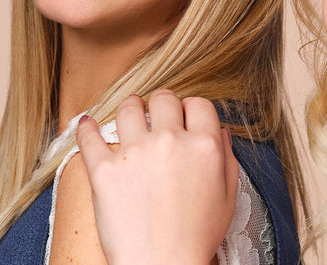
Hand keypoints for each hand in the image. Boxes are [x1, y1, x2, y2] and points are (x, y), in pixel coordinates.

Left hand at [77, 90, 238, 264]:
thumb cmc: (197, 238)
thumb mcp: (229, 196)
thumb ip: (227, 157)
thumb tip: (219, 130)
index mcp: (203, 145)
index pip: (198, 103)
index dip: (192, 108)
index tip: (185, 117)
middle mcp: (170, 141)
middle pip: (164, 99)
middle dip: (163, 103)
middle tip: (157, 113)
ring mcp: (135, 153)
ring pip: (129, 107)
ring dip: (131, 107)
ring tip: (130, 113)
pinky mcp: (104, 170)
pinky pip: (89, 137)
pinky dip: (85, 127)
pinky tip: (86, 123)